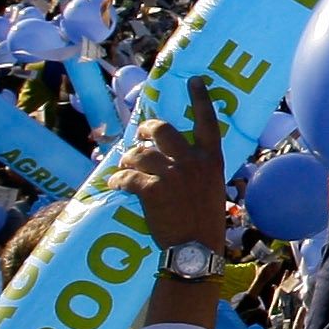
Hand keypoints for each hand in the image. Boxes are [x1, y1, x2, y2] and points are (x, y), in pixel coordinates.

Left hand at [107, 77, 228, 253]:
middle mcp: (192, 162)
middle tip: (139, 134)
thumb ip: (199, 169)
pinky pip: (127, 176)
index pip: (208, 122)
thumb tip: (178, 158)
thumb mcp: (212, 188)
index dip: (201, 99)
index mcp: (212, 160)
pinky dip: (119, 180)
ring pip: (139, 153)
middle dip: (146, 129)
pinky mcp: (151, 190)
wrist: (195, 249)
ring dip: (128, 158)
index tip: (195, 80)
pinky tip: (117, 183)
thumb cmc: (205, 221)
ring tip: (125, 164)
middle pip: (163, 130)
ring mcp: (171, 175)